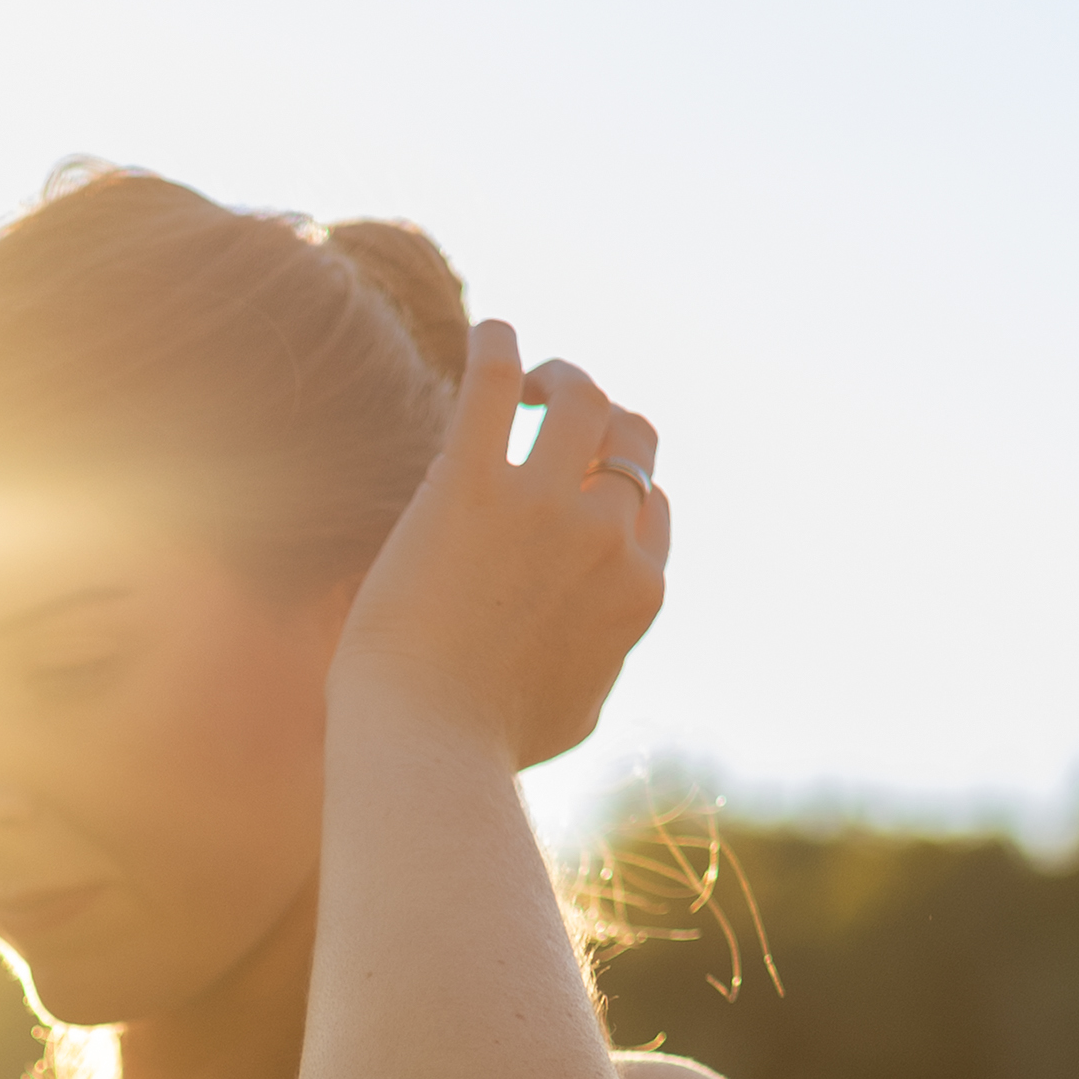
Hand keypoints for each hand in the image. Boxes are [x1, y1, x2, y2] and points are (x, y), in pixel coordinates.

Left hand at [335, 322, 669, 768]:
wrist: (425, 742)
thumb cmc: (488, 743)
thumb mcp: (578, 710)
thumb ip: (602, 660)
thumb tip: (602, 648)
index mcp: (639, 589)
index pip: (653, 504)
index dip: (620, 483)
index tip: (582, 479)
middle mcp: (607, 536)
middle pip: (631, 443)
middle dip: (604, 422)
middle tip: (557, 415)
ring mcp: (544, 505)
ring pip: (583, 399)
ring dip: (561, 377)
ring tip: (527, 380)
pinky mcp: (469, 485)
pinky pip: (493, 383)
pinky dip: (498, 347)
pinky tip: (490, 335)